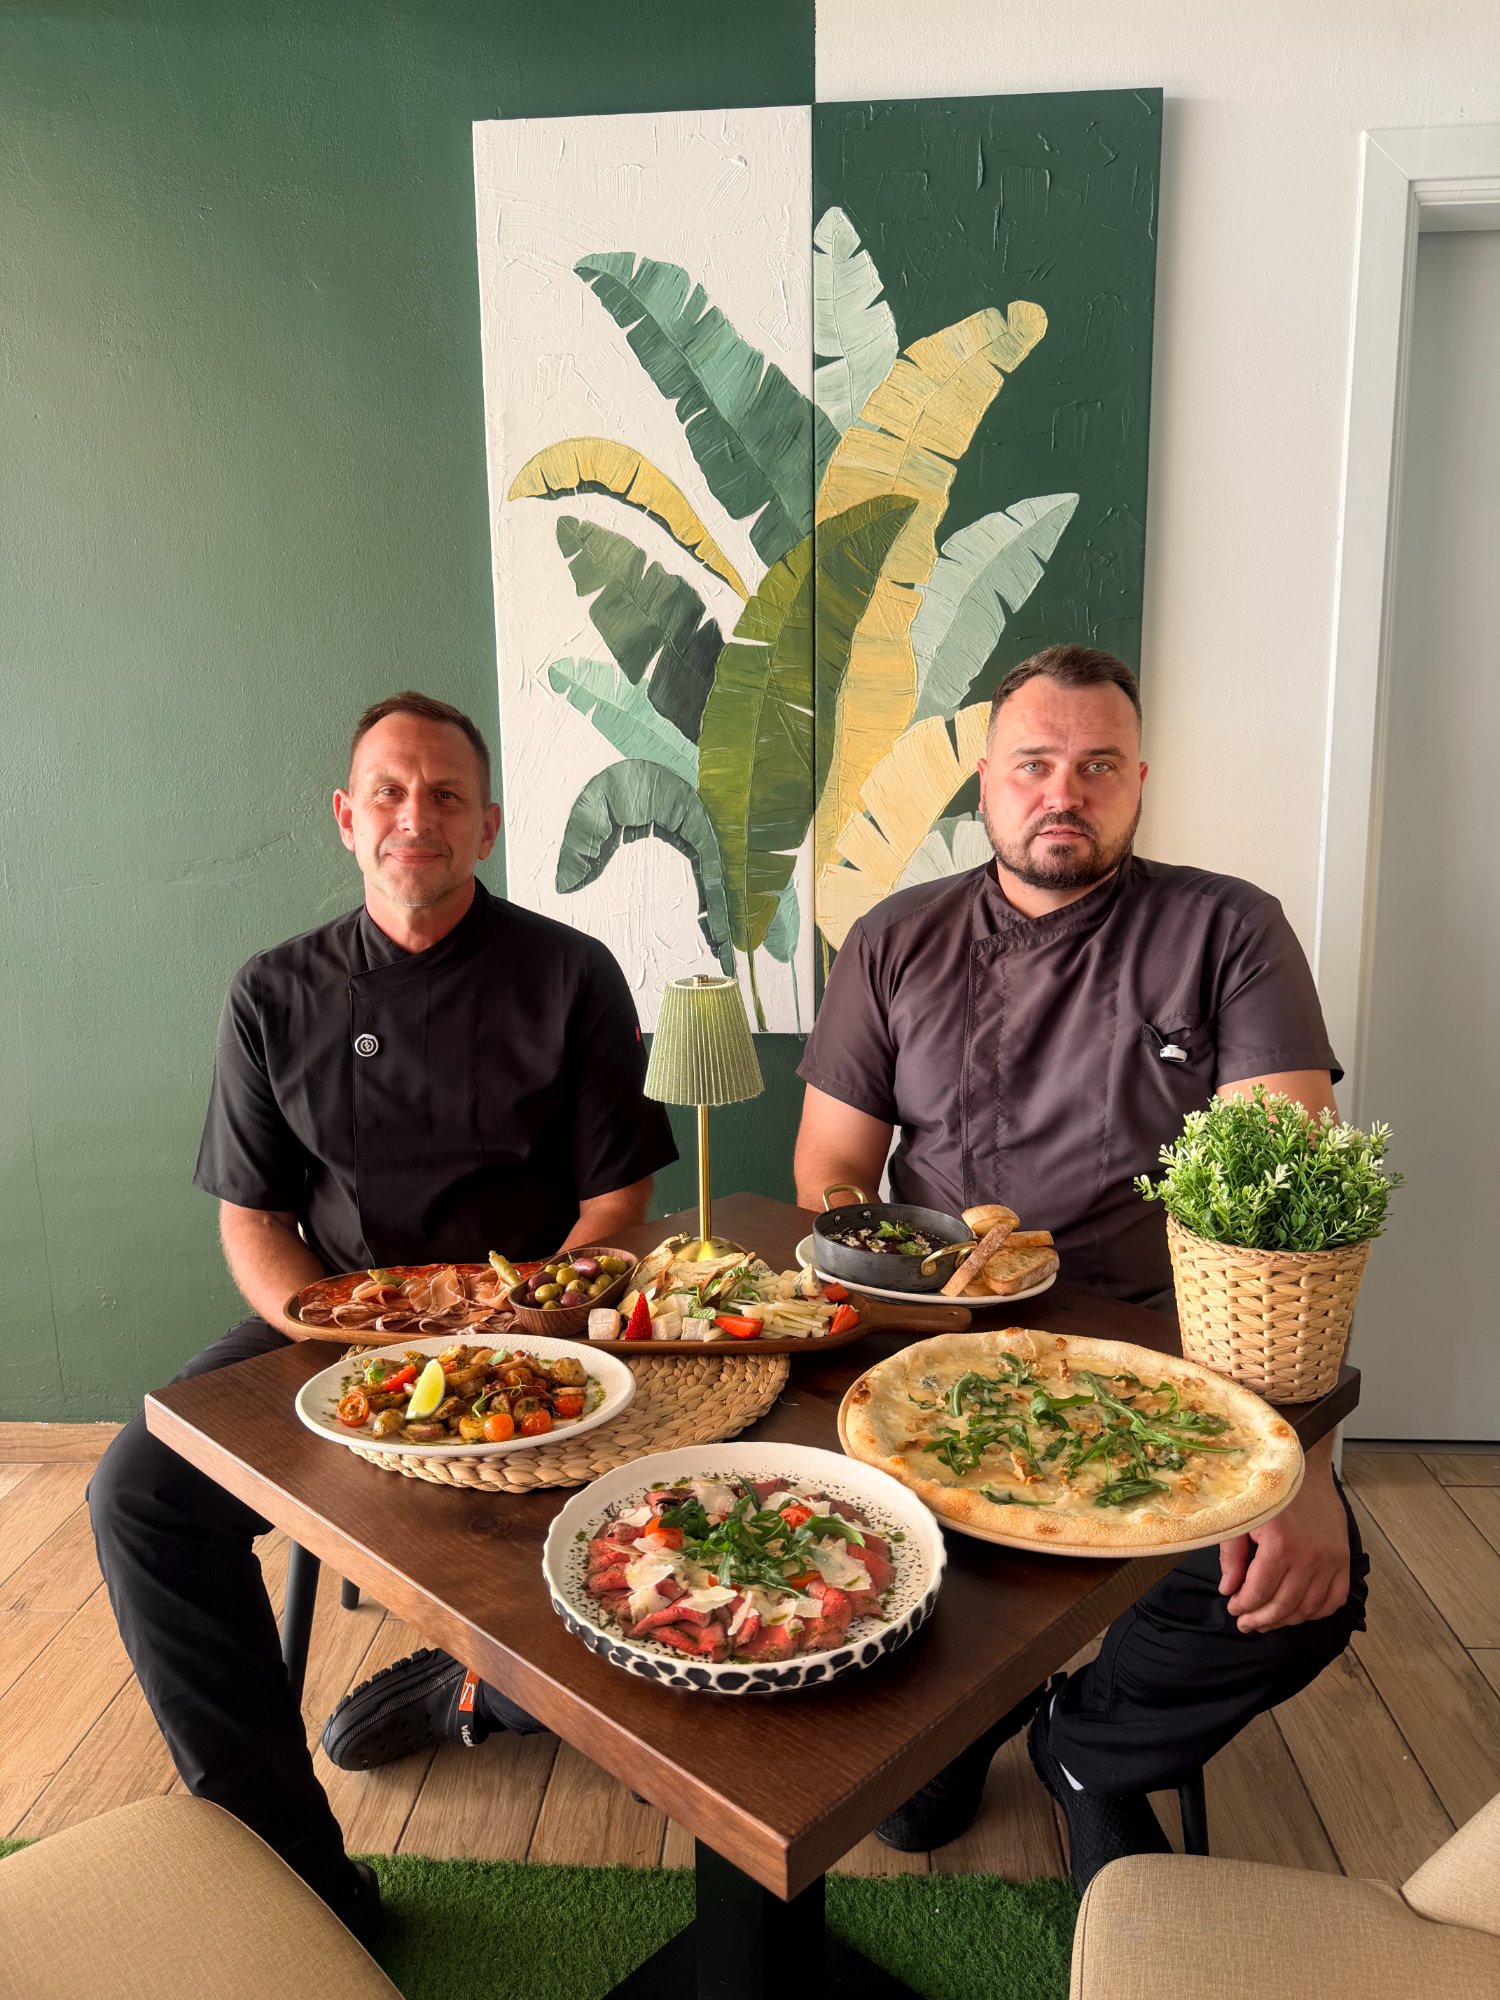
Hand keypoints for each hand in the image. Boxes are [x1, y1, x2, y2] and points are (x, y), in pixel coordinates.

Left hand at [1218, 1445, 1349, 1632]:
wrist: (1304, 1469)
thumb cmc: (1268, 1492)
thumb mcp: (1241, 1519)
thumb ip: (1233, 1557)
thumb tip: (1229, 1590)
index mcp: (1279, 1545)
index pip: (1259, 1591)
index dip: (1243, 1606)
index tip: (1233, 1609)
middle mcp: (1309, 1557)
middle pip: (1284, 1605)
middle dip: (1261, 1619)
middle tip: (1247, 1624)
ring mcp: (1330, 1561)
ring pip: (1308, 1608)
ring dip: (1286, 1620)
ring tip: (1268, 1621)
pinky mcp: (1344, 1560)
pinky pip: (1334, 1599)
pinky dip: (1317, 1612)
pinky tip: (1299, 1613)